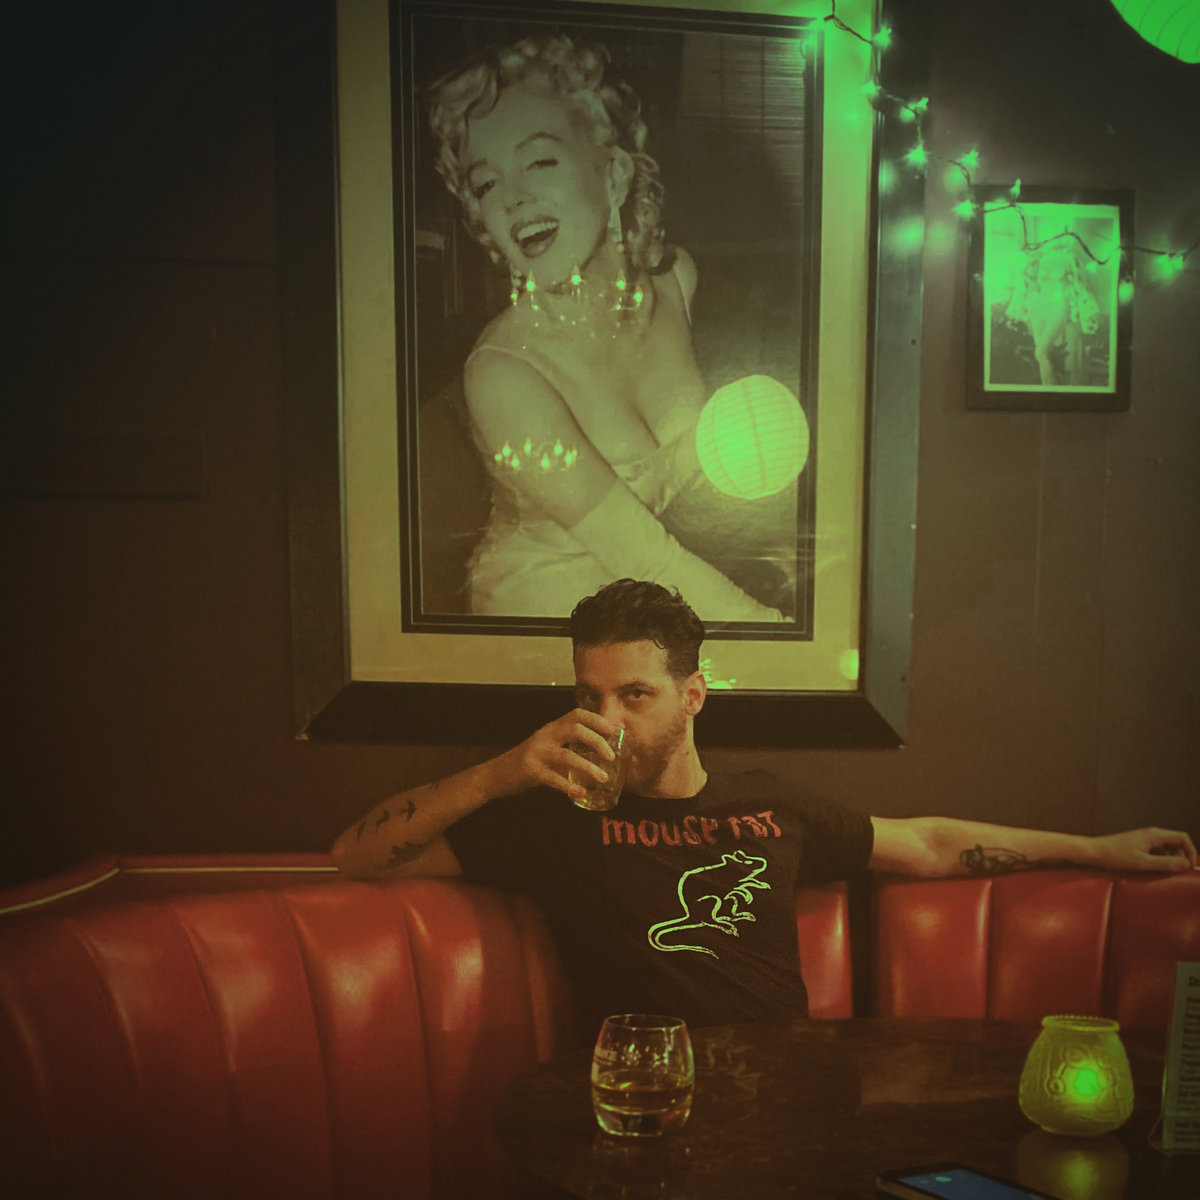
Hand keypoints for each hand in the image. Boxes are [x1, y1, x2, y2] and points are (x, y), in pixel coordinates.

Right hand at [500, 708, 620, 801]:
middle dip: (597, 741)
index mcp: (551, 728)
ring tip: (603, 778)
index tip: (614, 730)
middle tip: (611, 756)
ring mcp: (537, 753)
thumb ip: (568, 746)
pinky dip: (569, 786)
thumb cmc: (529, 761)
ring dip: (588, 767)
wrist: (498, 774)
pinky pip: (553, 778)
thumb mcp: (548, 746)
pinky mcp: (531, 772)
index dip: (597, 719)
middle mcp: (545, 736)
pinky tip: (580, 793)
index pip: (576, 714)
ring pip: (567, 755)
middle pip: (575, 730)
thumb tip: (598, 752)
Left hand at [1091, 827, 1197, 872]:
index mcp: (1154, 835)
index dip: (1191, 851)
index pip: (1182, 838)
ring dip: (1171, 859)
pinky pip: (1156, 850)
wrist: (1093, 852)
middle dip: (1182, 856)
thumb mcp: (1143, 863)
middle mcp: (1151, 834)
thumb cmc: (1115, 856)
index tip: (1189, 867)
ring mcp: (1144, 838)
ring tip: (1167, 872)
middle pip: (1176, 842)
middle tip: (1179, 872)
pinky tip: (1155, 869)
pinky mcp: (1138, 844)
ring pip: (1167, 847)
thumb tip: (1186, 864)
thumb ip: (1166, 863)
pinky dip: (1161, 859)